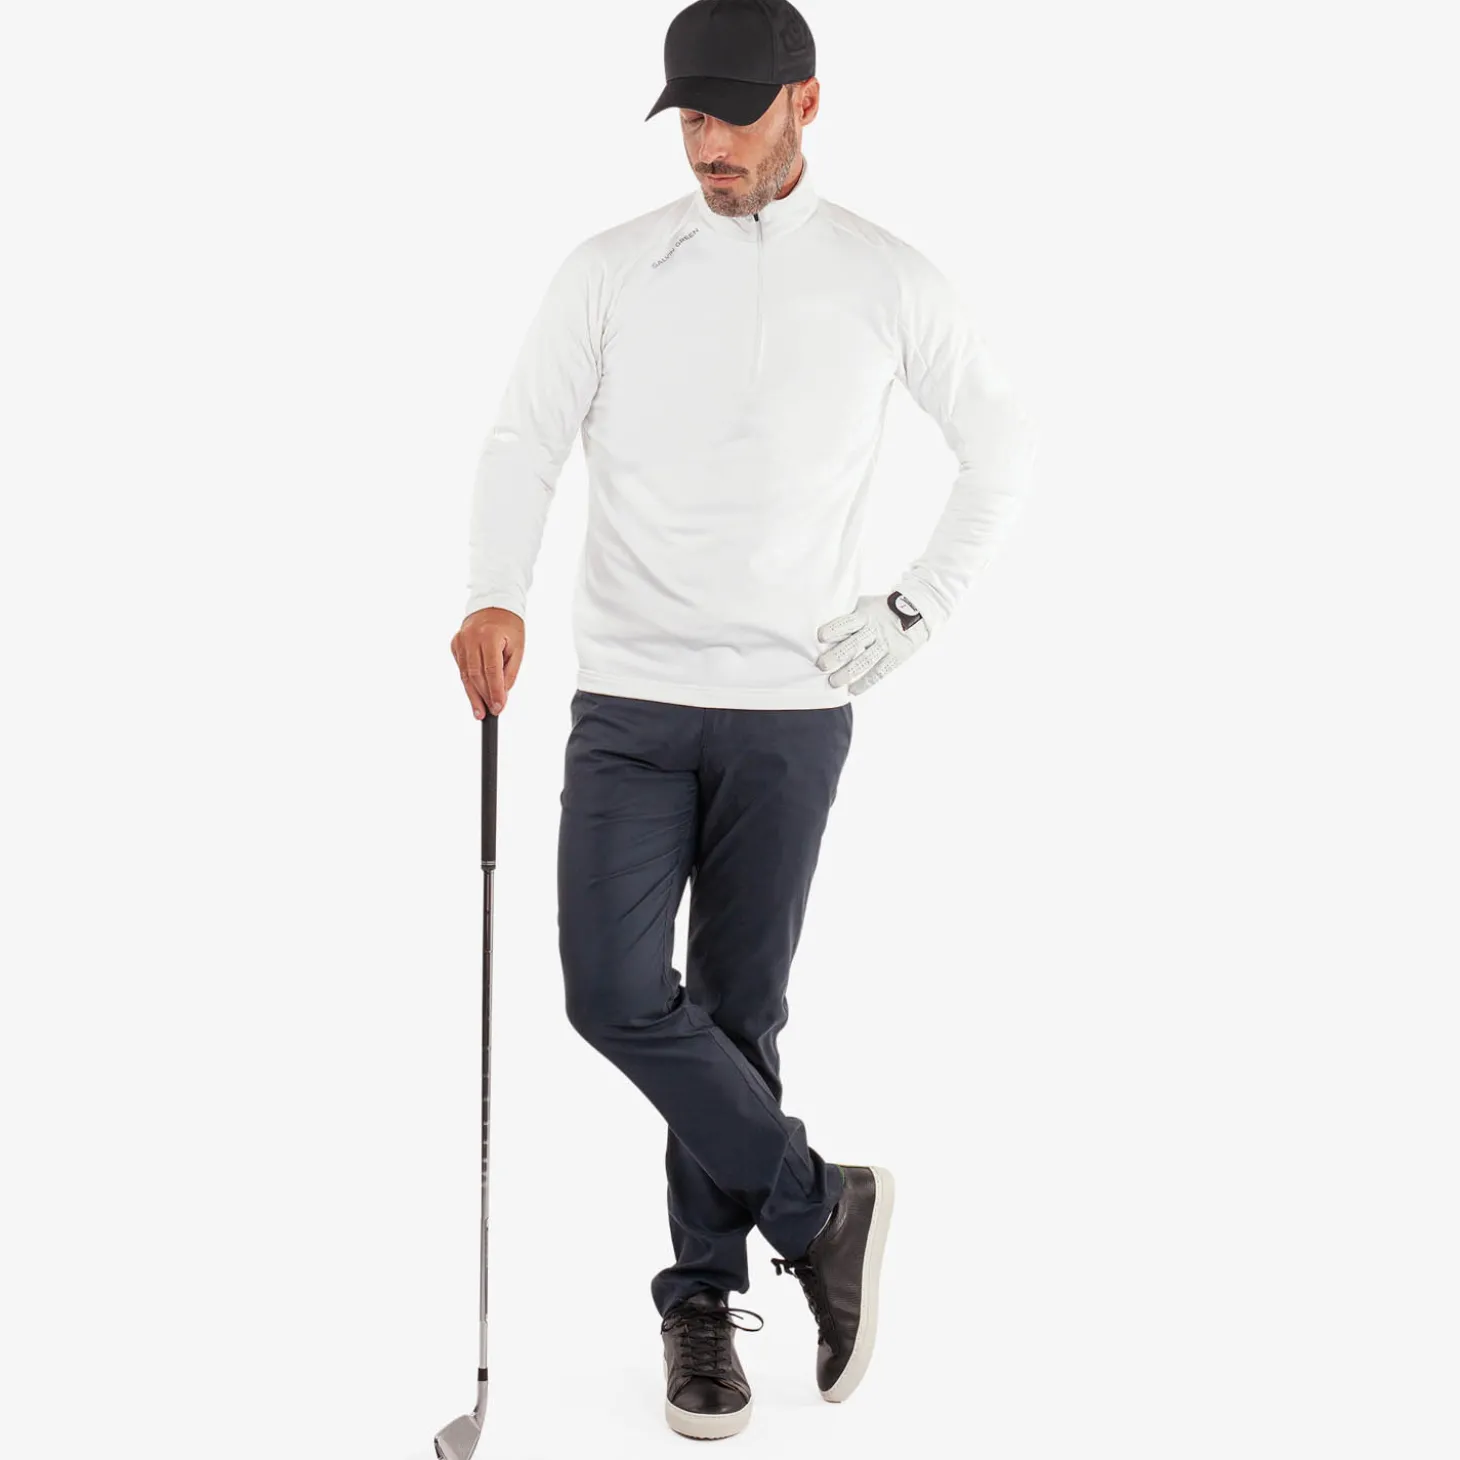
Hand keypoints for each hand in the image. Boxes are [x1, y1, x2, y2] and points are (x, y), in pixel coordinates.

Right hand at [451, 607, 523, 717]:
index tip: (499, 707)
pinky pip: (461, 668)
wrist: (494, 605)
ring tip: (479, 711)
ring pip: (465, 674)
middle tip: (489, 713)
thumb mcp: (517, 648)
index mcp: (489, 636)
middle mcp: (471, 637)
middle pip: (475, 675)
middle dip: (483, 697)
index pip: (491, 670)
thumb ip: (509, 672)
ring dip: (473, 695)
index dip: (495, 692)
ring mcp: (460, 640)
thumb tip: (502, 693)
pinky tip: (474, 694)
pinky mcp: (455, 644)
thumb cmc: (509, 626)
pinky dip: (468, 682)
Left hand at [815, 590, 929, 695]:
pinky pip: (879, 672)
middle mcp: (874, 630)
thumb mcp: (866, 605)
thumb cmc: (883, 609)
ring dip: (848, 673)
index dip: (834, 629)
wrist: (918, 610)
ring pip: (865, 661)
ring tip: (833, 682)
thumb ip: (849, 615)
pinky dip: (865, 682)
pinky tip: (852, 691)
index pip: (848, 622)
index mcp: (865, 615)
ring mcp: (886, 644)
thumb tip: (821, 625)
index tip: (820, 637)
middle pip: (853, 644)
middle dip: (836, 656)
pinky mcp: (896, 656)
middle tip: (821, 665)